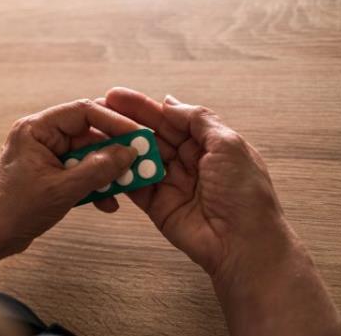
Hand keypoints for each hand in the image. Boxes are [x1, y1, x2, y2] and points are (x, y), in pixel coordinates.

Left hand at [0, 99, 140, 257]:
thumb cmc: (14, 209)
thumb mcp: (62, 189)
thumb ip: (98, 170)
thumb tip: (127, 153)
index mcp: (36, 129)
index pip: (83, 111)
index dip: (113, 121)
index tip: (137, 135)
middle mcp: (41, 137)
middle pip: (88, 133)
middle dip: (113, 149)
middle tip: (139, 159)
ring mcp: (45, 156)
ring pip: (87, 155)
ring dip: (106, 171)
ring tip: (127, 184)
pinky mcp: (49, 175)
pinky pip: (79, 172)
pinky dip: (94, 185)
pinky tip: (107, 201)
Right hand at [102, 87, 340, 335]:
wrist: (243, 245)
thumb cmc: (245, 194)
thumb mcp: (229, 145)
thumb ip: (198, 120)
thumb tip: (170, 102)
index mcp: (208, 144)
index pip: (171, 119)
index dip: (145, 106)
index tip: (117, 95)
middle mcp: (187, 161)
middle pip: (152, 135)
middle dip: (126, 121)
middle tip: (98, 106)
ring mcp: (170, 183)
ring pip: (140, 158)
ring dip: (119, 144)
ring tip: (94, 131)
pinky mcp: (156, 205)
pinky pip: (134, 185)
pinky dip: (119, 174)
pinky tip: (102, 159)